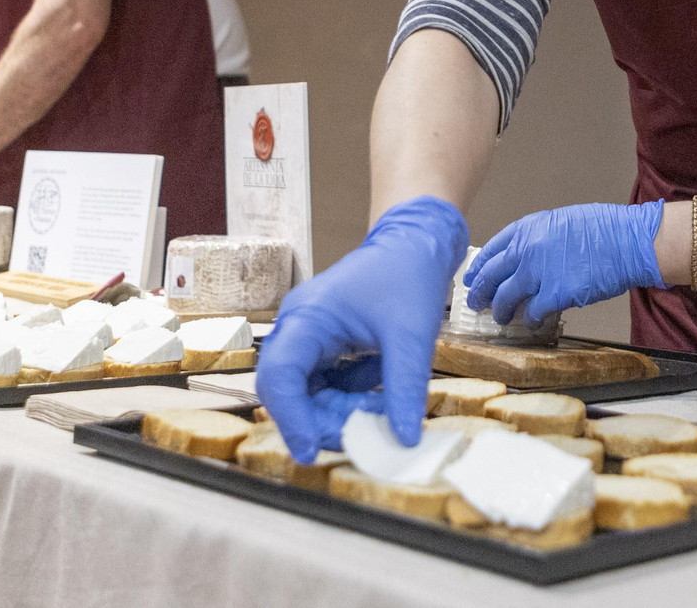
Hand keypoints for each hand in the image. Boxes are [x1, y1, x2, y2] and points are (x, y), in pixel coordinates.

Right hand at [255, 196, 466, 462]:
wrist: (416, 244)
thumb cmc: (409, 277)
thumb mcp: (412, 335)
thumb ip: (405, 387)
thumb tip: (404, 440)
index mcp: (307, 318)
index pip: (279, 376)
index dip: (290, 418)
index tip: (311, 452)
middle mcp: (298, 330)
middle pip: (289, 392)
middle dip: (322, 422)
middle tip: (365, 440)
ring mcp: (310, 340)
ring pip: (309, 396)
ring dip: (341, 416)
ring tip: (382, 418)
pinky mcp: (327, 349)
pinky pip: (328, 388)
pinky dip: (350, 403)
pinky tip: (380, 401)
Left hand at [465, 201, 664, 325]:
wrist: (626, 241)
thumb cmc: (603, 230)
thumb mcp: (561, 222)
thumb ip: (538, 239)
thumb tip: (525, 259)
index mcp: (528, 228)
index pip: (492, 249)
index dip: (479, 266)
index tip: (471, 276)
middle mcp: (527, 249)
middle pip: (492, 275)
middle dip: (480, 291)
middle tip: (475, 302)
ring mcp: (539, 273)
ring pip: (505, 297)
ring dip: (500, 310)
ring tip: (500, 318)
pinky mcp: (554, 294)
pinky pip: (532, 312)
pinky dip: (530, 320)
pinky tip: (531, 323)